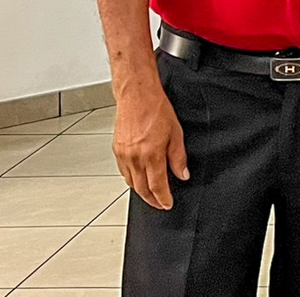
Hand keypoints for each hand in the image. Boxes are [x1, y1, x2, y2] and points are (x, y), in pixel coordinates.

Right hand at [113, 81, 188, 209]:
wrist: (137, 94)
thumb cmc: (156, 108)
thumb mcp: (176, 133)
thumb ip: (178, 157)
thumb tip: (183, 174)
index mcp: (151, 154)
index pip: (157, 186)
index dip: (163, 199)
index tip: (168, 204)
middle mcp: (134, 157)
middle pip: (142, 189)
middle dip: (152, 200)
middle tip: (160, 203)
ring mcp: (123, 154)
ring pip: (131, 182)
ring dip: (141, 191)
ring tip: (151, 194)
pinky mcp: (116, 149)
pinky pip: (123, 171)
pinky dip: (131, 179)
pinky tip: (138, 178)